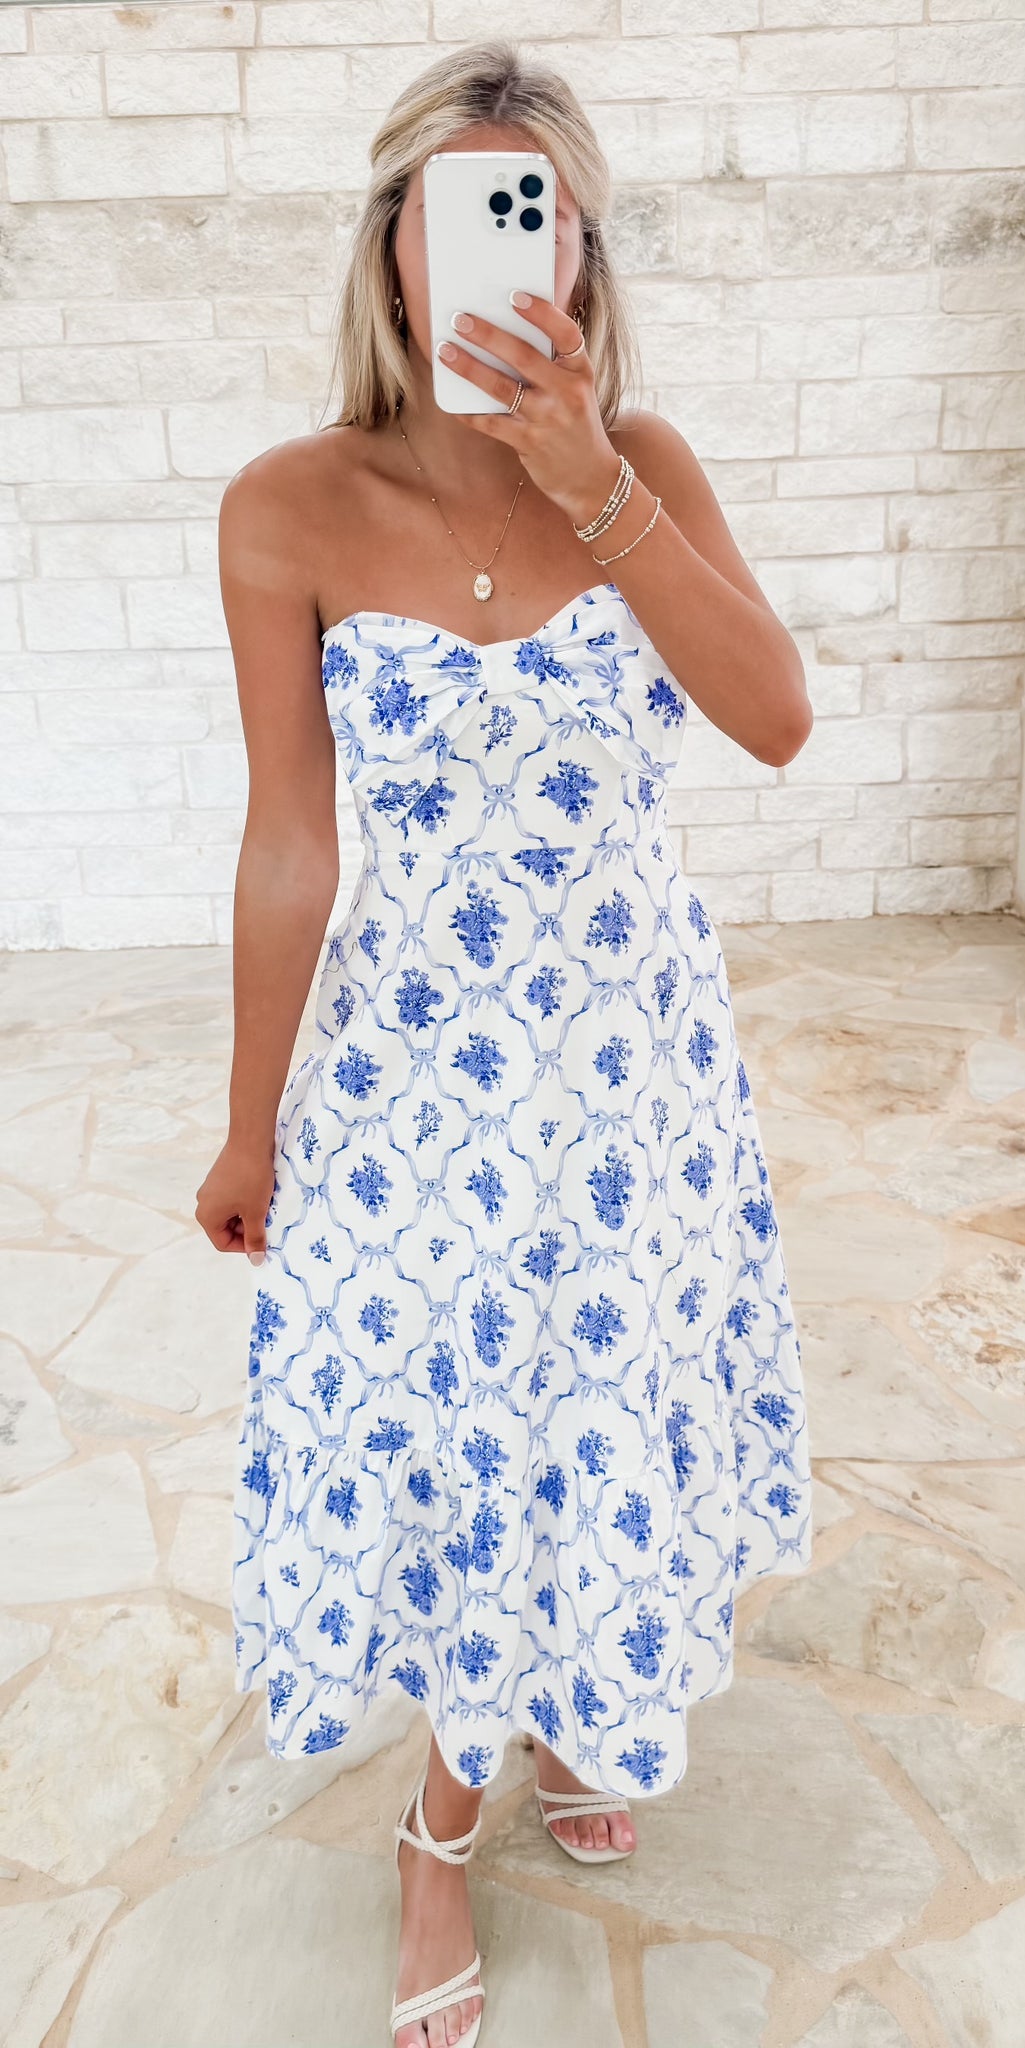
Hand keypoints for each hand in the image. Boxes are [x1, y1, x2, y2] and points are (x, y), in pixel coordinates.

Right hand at [195, 1136, 275, 1264]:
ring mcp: (210, 1189)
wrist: (250, 1140)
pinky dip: (246, 1202)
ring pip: (231, 1213)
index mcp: (207, 1216)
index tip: (263, 1241)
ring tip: (265, 1208)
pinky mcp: (220, 1178)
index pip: (223, 1243)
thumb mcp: (256, 1212)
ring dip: (248, 1215)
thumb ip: (255, 1238)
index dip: (245, 1246)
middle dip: (247, 1230)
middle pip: (226, 1229)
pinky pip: (232, 1199)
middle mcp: (203, 1203)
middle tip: (267, 1224)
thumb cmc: (251, 1178)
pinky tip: (261, 1195)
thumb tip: (255, 1260)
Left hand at [437, 294, 620, 528]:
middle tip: (460, 319)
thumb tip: (502, 336)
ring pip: (501, 388)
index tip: (515, 296)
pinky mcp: (530, 443)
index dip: (541, 313)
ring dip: (469, 367)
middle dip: (488, 335)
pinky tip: (453, 402)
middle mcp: (567, 392)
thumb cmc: (576, 424)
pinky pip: (492, 424)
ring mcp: (548, 419)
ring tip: (445, 351)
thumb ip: (551, 365)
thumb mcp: (576, 389)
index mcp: (581, 372)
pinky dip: (470, 413)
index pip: (566, 334)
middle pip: (524, 356)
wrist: (590, 478)